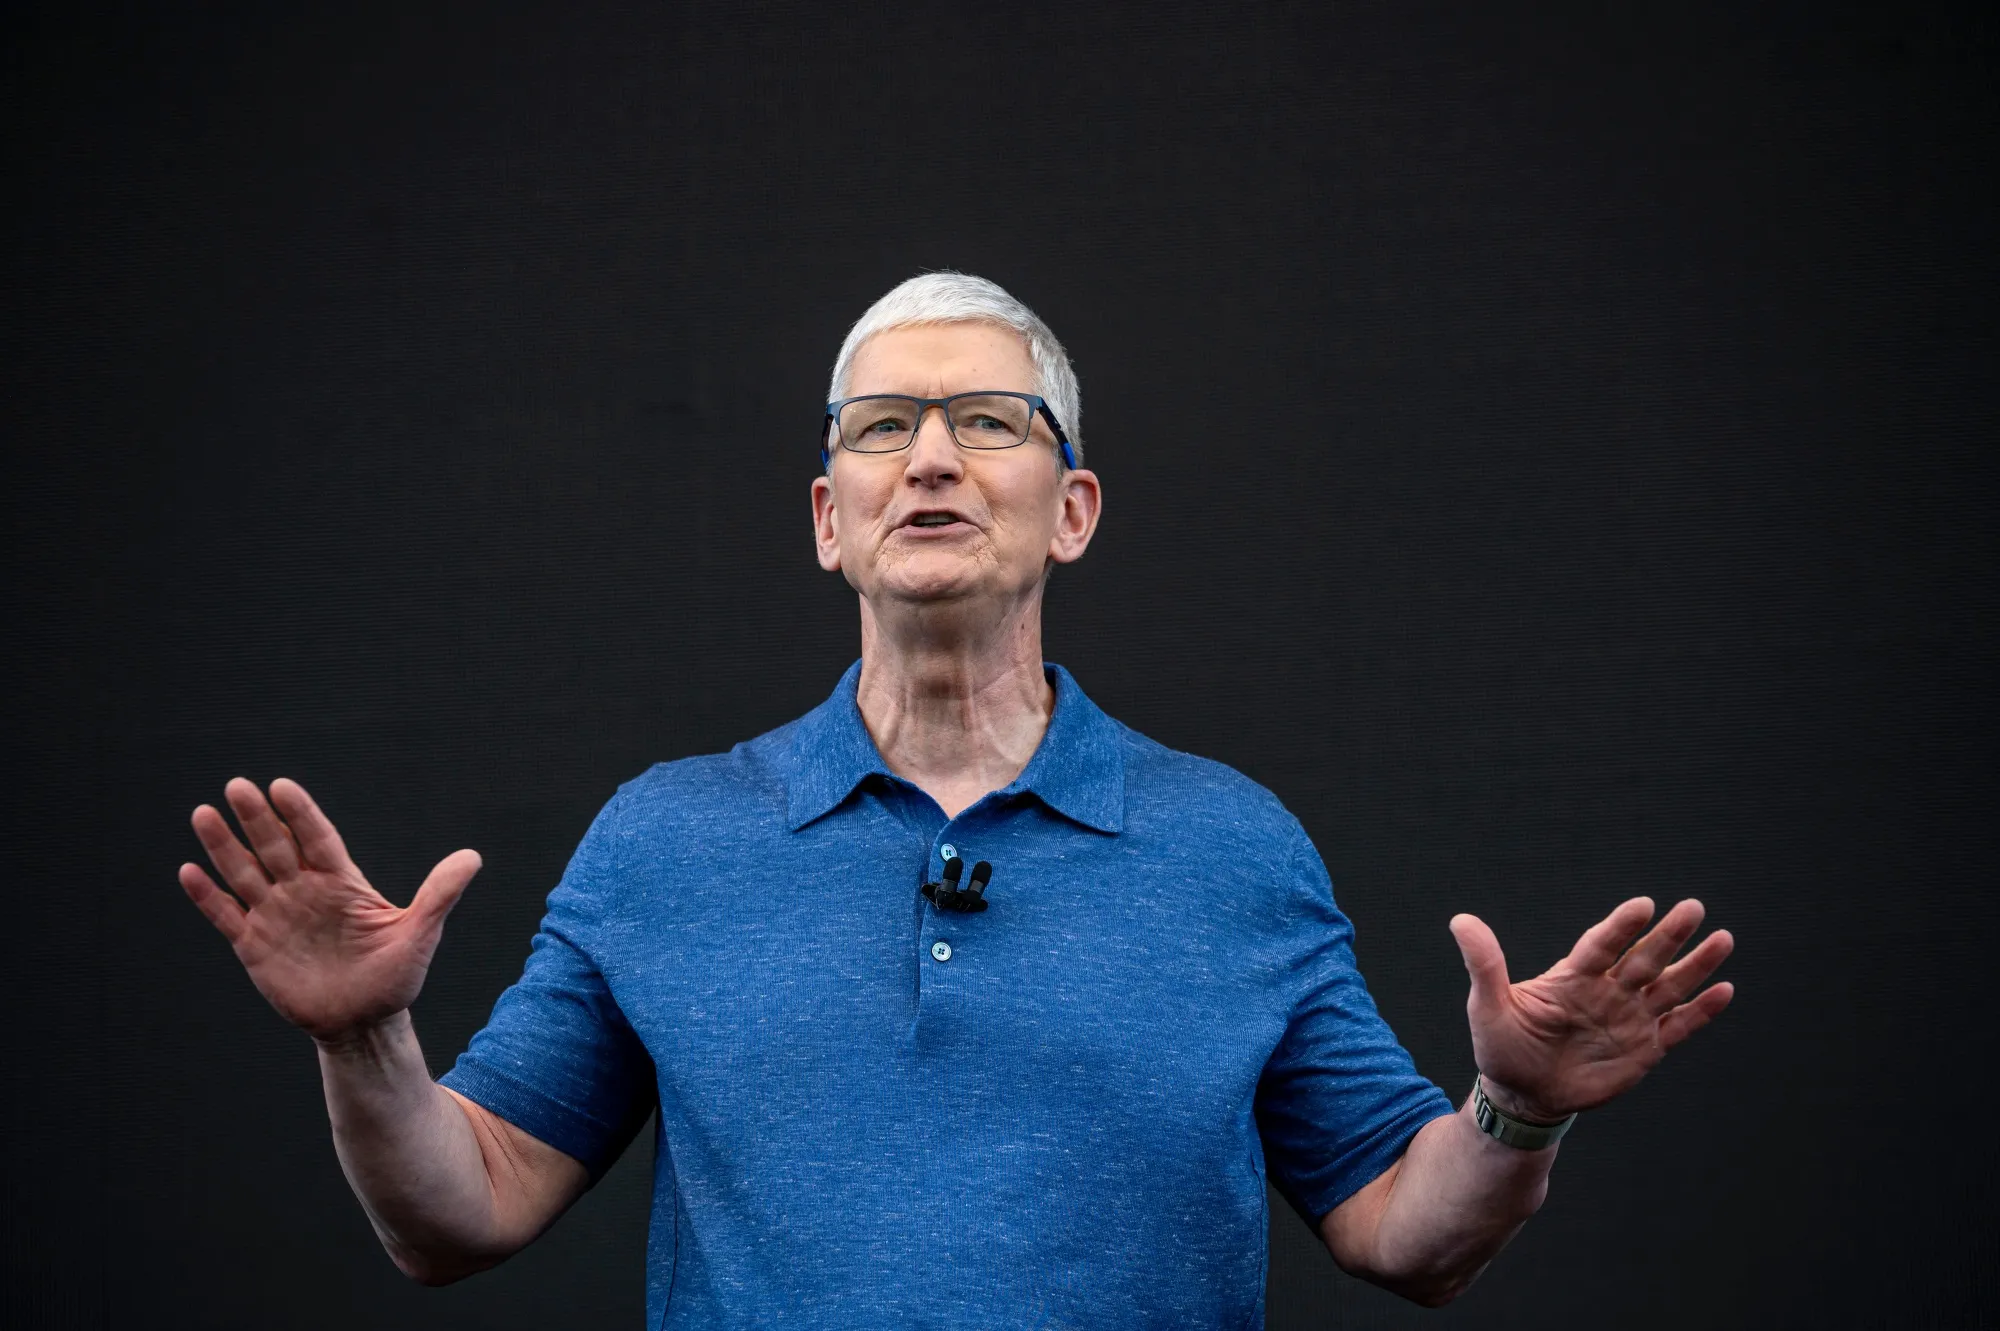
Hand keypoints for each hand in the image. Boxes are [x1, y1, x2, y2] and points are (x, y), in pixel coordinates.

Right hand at [179, 777, 480, 1043]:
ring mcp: (277, 916)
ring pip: (245, 873)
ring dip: (224, 847)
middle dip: (257, 818)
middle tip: (237, 786)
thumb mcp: (420, 934)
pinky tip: (188, 872)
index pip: (317, 839)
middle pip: (276, 847)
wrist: (364, 1023)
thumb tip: (473, 857)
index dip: (300, 814)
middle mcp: (305, 891)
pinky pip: (226, 916)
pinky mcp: (255, 946)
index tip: (282, 787)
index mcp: (342, 882)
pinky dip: (208, 896)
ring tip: (204, 814)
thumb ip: (440, 894)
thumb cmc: (395, 977)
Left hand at [1449, 898, 1734, 1121]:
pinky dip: (1701, 1011)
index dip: (1621, 927)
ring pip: (1669, 987)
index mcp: (1572, 977)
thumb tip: (1460, 919)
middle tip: (1694, 908)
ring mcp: (1628, 1018)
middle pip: (1643, 959)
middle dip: (1669, 936)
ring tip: (1723, 938)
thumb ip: (1484, 963)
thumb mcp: (1488, 1006)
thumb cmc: (1502, 1046)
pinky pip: (1678, 1027)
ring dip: (1696, 965)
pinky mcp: (1644, 1048)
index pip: (1601, 946)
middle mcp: (1607, 991)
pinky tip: (1725, 990)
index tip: (1643, 905)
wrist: (1522, 1095)